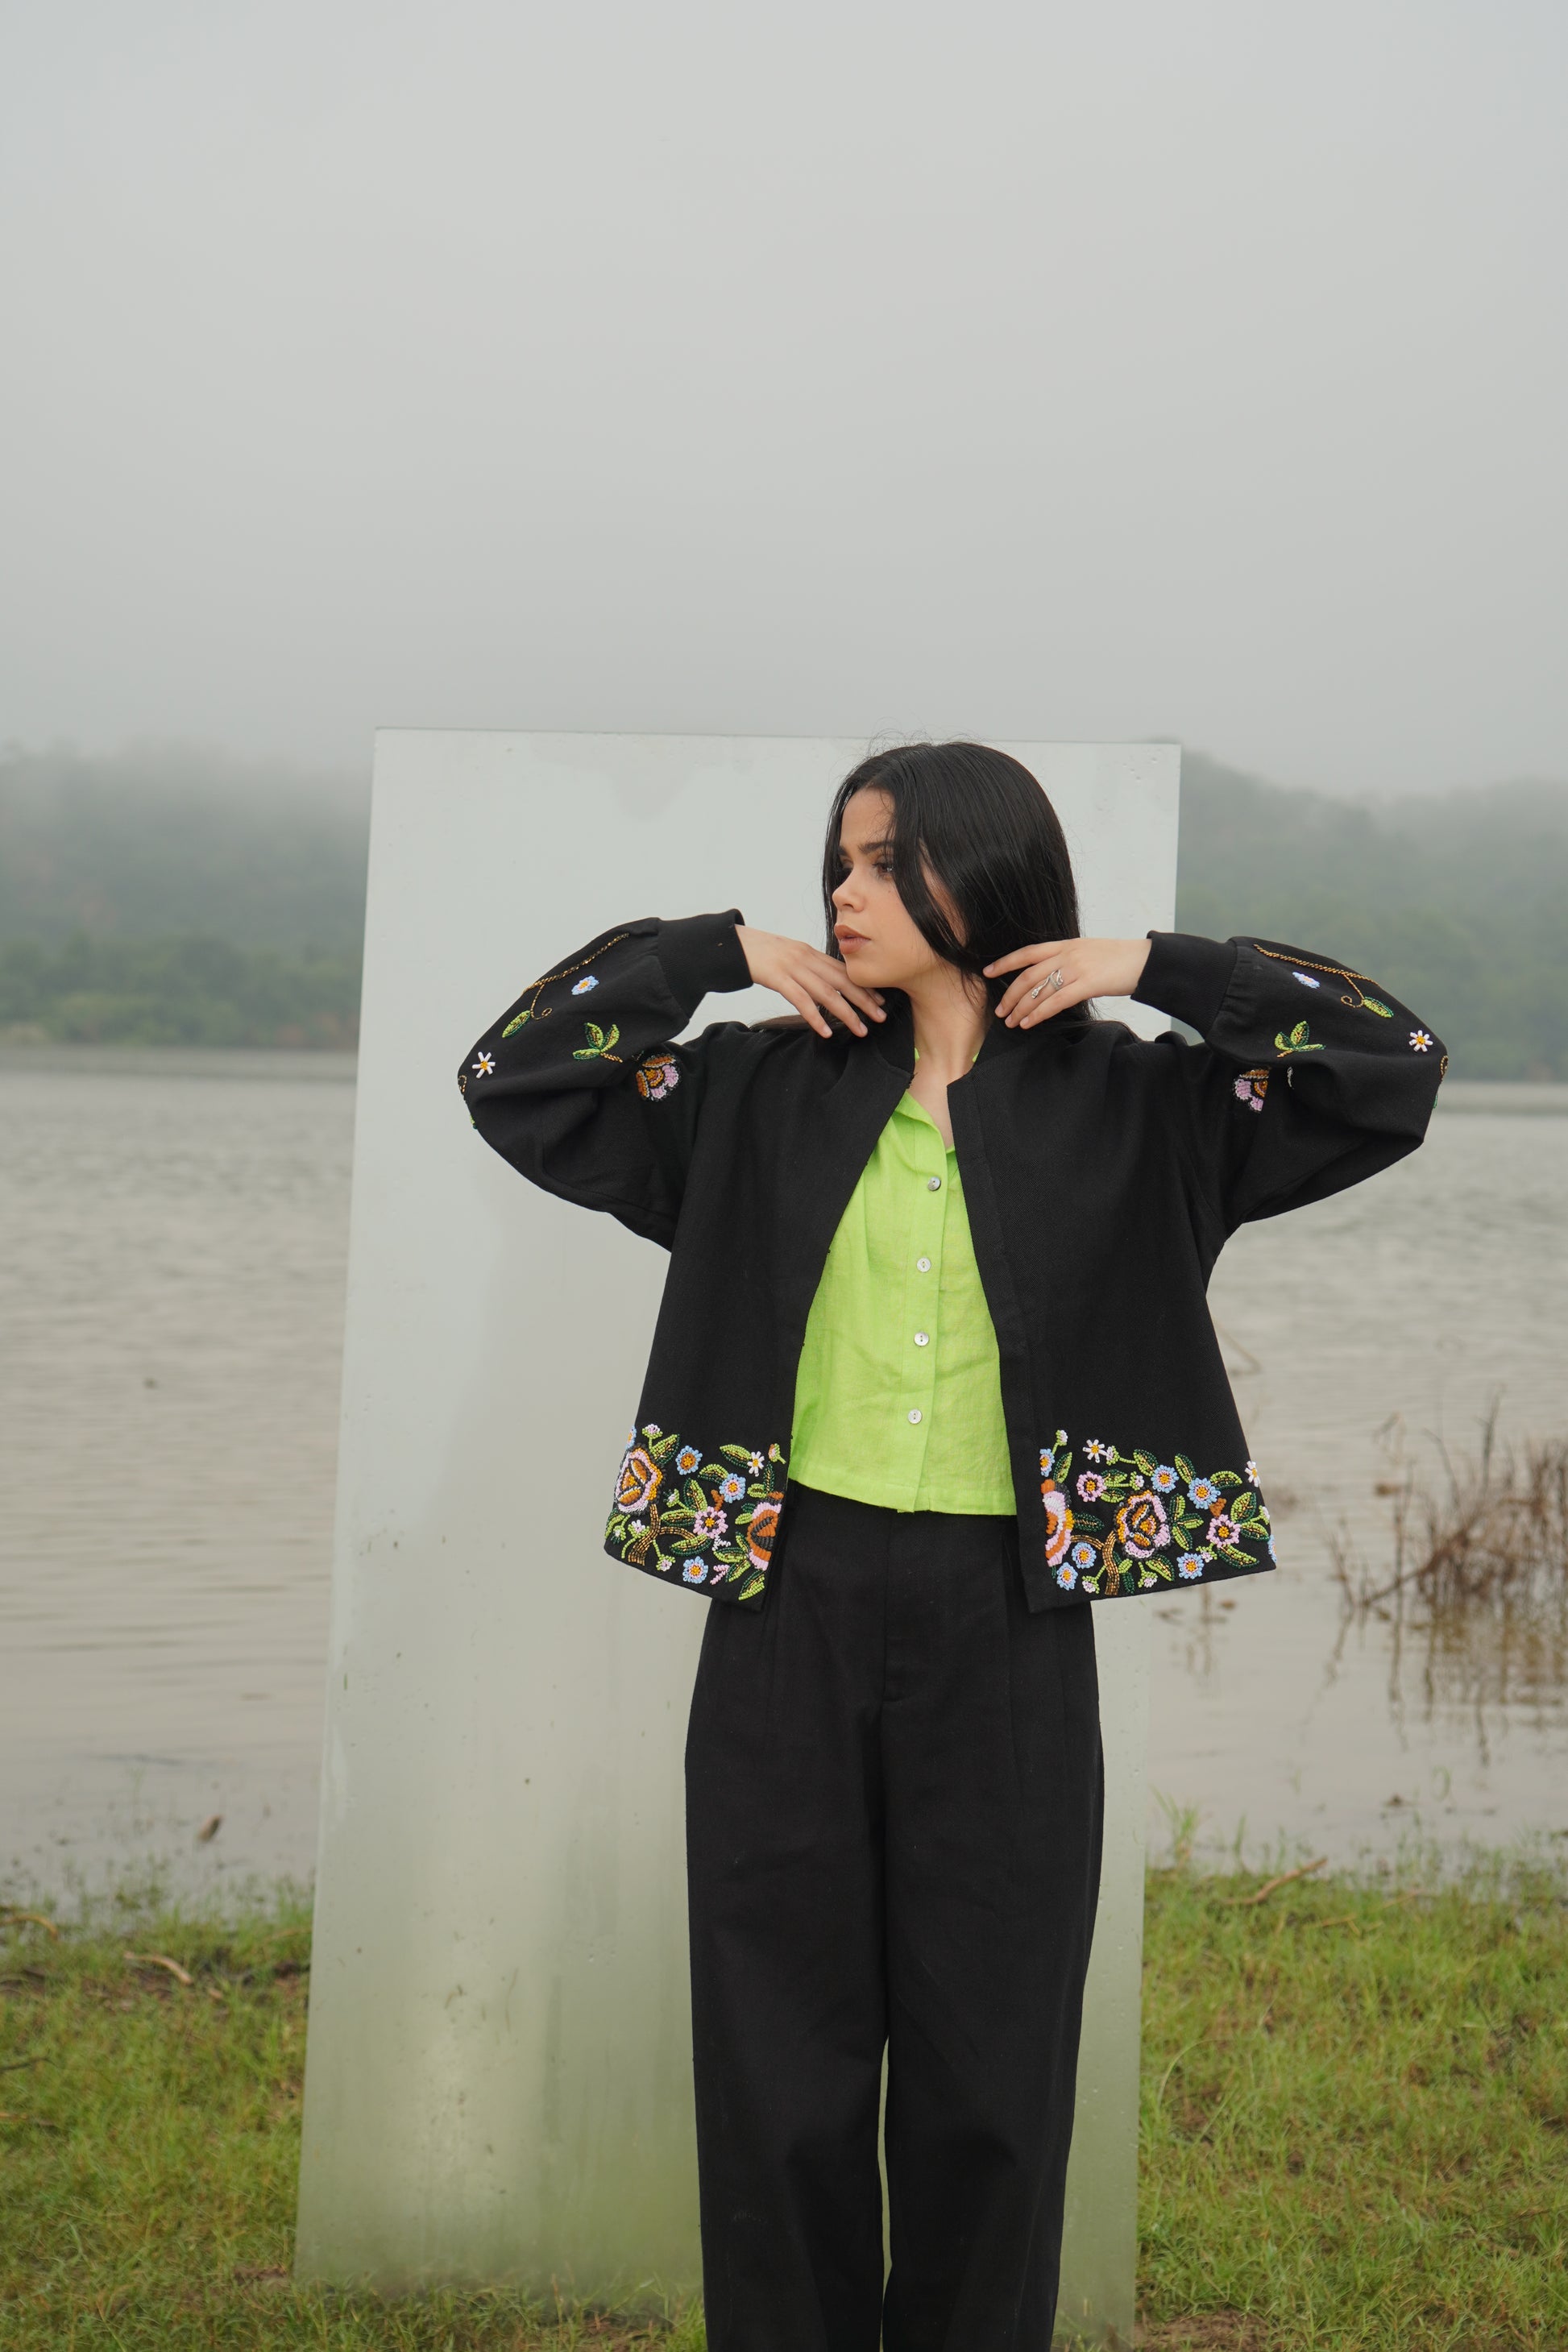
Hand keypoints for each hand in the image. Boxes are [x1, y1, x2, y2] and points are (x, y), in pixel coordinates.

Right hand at [734, 926, 885, 1038]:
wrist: (732, 943)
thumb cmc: (759, 952)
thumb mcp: (788, 955)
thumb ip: (806, 966)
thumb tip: (821, 983)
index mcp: (810, 952)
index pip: (844, 971)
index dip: (864, 986)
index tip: (881, 1000)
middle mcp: (806, 958)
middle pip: (842, 981)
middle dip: (865, 1000)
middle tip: (881, 1017)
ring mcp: (792, 968)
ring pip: (827, 993)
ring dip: (847, 1013)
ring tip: (861, 1029)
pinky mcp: (777, 978)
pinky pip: (801, 1000)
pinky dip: (816, 1017)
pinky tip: (826, 1032)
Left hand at [984, 937, 1151, 1026]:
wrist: (1146, 960)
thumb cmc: (1119, 959)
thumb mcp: (1088, 951)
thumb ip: (1068, 960)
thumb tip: (1051, 975)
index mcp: (1065, 944)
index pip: (1027, 952)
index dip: (1005, 962)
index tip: (988, 971)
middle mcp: (1067, 954)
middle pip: (1028, 975)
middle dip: (1010, 995)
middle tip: (1000, 1011)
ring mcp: (1076, 969)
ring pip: (1038, 990)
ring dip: (1021, 1008)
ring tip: (1011, 1022)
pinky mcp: (1087, 984)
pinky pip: (1055, 1002)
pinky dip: (1038, 1014)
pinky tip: (1029, 1023)